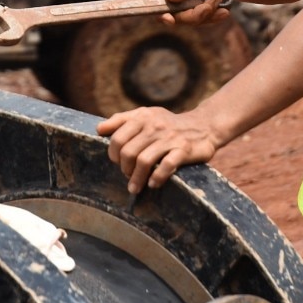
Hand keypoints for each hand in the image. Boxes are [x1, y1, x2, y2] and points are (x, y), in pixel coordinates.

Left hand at [96, 106, 218, 193]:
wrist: (203, 126)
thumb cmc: (168, 124)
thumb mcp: (145, 115)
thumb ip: (121, 120)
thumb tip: (98, 130)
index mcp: (143, 117)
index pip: (118, 137)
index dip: (114, 154)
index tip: (118, 163)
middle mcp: (155, 126)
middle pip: (129, 152)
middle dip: (124, 168)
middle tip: (127, 175)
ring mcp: (170, 138)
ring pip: (144, 161)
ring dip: (137, 178)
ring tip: (135, 187)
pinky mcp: (184, 150)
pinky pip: (166, 166)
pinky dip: (157, 177)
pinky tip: (153, 184)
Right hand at [146, 0, 228, 25]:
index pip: (152, 4)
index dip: (159, 13)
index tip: (170, 20)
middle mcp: (166, 1)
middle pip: (174, 17)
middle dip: (195, 13)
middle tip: (213, 2)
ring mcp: (178, 11)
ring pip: (189, 21)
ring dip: (207, 12)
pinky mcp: (190, 16)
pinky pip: (200, 22)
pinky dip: (213, 17)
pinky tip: (223, 11)